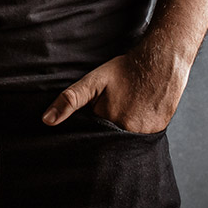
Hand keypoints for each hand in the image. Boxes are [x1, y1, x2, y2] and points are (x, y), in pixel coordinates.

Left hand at [40, 31, 191, 133]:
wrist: (160, 62)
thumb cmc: (124, 70)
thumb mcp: (93, 81)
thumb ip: (70, 100)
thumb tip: (46, 121)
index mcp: (108, 122)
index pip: (90, 141)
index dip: (88, 136)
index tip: (89, 128)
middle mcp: (127, 133)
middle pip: (108, 145)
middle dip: (104, 138)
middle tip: (110, 118)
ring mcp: (144, 135)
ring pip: (124, 145)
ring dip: (119, 137)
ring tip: (123, 115)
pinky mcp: (157, 133)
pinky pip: (140, 141)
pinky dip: (136, 135)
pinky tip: (136, 117)